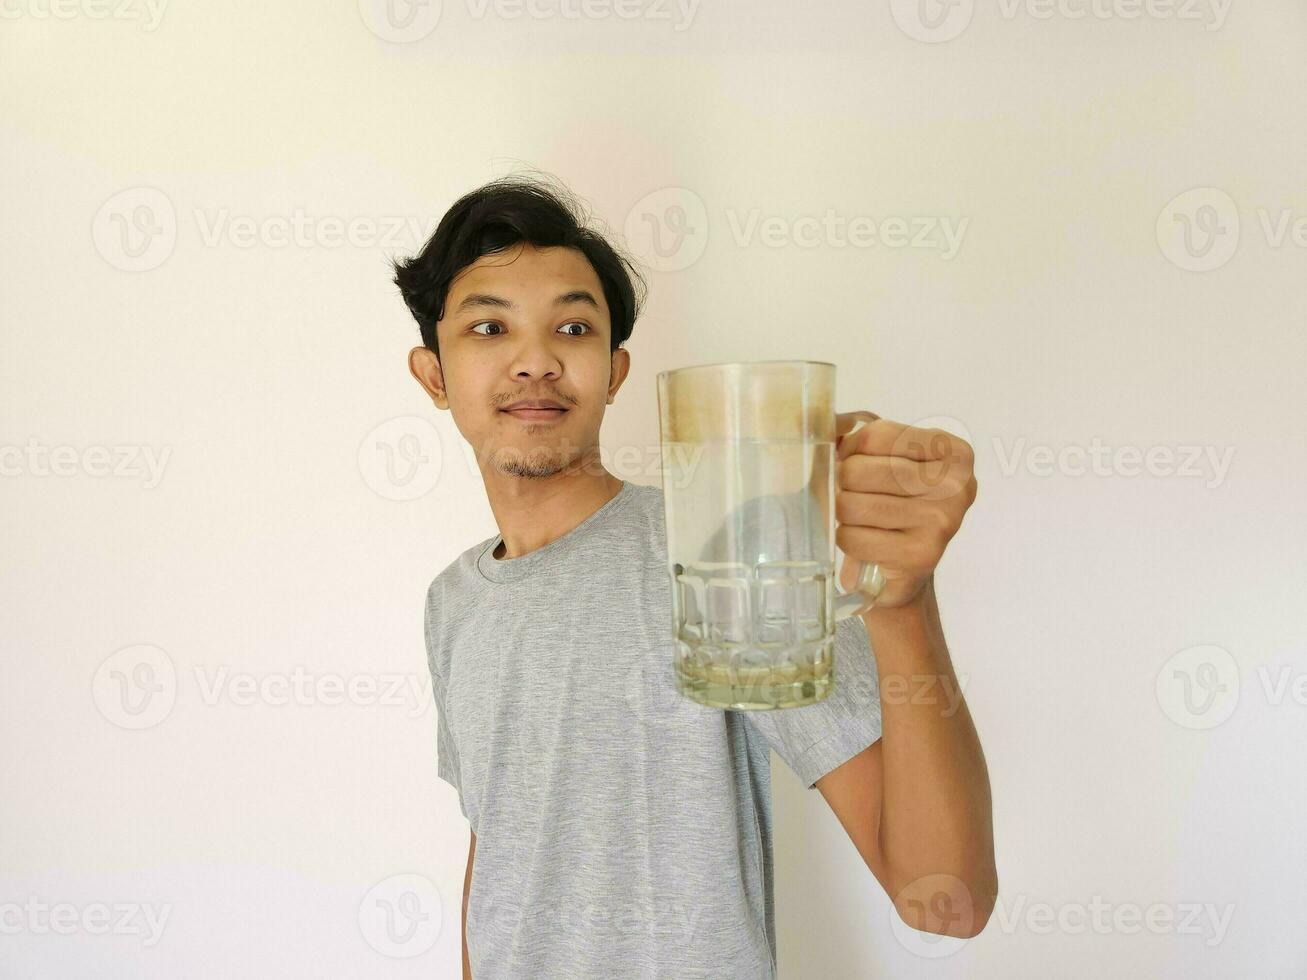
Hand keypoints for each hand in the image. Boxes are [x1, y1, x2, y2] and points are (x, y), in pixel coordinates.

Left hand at [834, 411, 977, 608]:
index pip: (877, 435)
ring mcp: (940, 521)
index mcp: (953, 451)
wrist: (910, 569)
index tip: (853, 461)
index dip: (851, 450)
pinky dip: (847, 539)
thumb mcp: (893, 461)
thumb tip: (831, 426)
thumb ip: (862, 437)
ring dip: (843, 513)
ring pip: (852, 505)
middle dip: (844, 484)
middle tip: (853, 494)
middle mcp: (954, 484)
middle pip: (860, 470)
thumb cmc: (898, 504)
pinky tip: (863, 539)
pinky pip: (854, 538)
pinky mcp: (919, 555)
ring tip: (858, 517)